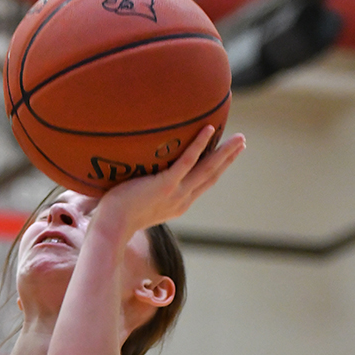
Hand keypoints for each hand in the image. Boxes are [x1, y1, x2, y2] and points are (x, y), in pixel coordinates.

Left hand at [94, 126, 245, 238]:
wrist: (112, 226)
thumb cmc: (117, 215)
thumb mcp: (139, 204)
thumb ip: (147, 192)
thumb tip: (139, 177)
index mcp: (178, 205)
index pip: (203, 184)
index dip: (218, 169)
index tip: (228, 156)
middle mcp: (182, 200)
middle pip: (211, 175)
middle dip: (228, 158)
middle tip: (242, 141)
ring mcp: (175, 193)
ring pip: (207, 168)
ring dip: (224, 152)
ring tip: (239, 137)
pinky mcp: (165, 185)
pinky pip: (186, 161)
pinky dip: (199, 144)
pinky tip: (209, 128)